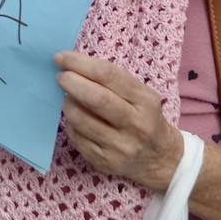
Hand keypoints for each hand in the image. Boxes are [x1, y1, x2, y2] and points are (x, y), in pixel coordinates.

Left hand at [56, 50, 183, 193]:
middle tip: (60, 77)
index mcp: (145, 101)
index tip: (62, 58)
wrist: (160, 159)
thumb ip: (113, 81)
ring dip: (68, 104)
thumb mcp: (141, 96)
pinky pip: (76, 137)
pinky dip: (71, 123)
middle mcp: (136, 125)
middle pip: (96, 98)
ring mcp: (120, 146)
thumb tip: (72, 66)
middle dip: (72, 83)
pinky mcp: (104, 161)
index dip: (81, 64)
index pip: (109, 76)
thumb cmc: (144, 118)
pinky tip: (76, 119)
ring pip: (81, 119)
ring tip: (68, 98)